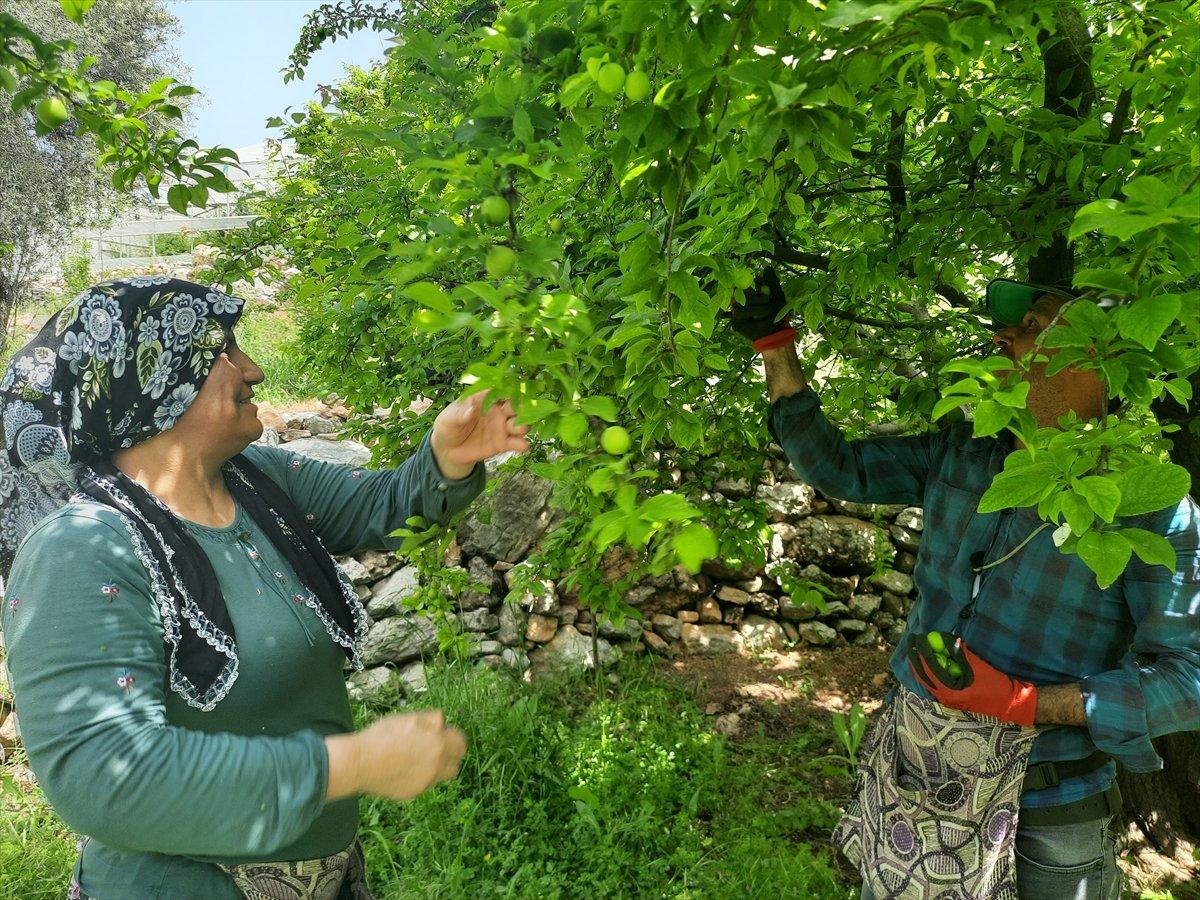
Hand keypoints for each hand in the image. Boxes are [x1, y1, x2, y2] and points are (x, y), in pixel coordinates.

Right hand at [325, 710, 466, 801]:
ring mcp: (426, 782)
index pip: (461, 743)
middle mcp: (437, 765)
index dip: (452, 736)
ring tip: (416, 758)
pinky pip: (426, 784)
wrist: (361, 764)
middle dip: (449, 755)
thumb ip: (432, 720)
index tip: (442, 734)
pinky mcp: (414, 792)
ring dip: (436, 767)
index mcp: (439, 744)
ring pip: (442, 775)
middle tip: (433, 747)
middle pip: (456, 763)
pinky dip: (420, 777)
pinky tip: (403, 768)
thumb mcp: (410, 718)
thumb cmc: (383, 736)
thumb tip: (442, 724)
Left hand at [431, 389, 530, 478]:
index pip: (500, 390)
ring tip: (517, 429)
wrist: (448, 451)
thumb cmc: (448, 427)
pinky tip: (522, 446)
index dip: (510, 389)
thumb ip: (459, 414)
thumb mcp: (448, 419)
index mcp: (485, 398)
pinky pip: (516, 443)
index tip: (517, 391)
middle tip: (523, 411)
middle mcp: (497, 410)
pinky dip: (522, 444)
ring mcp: (502, 427)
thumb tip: (470, 408)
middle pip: (515, 405)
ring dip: (523, 425)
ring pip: (520, 423)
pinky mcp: (503, 443)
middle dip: (522, 407)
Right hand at [730, 267, 796, 351]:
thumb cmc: (776, 312)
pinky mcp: (735, 321)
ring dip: (759, 305)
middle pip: (743, 290)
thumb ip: (771, 281)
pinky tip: (759, 318)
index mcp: (748, 292)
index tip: (765, 289)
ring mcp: (737, 310)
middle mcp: (740, 300)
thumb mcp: (776, 294)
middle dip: (758, 295)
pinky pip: (741, 312)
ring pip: (743, 301)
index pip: (746, 282)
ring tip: (767, 310)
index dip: (755, 285)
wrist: (776, 330)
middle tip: (767, 300)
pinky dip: (754, 313)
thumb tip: (767, 267)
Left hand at [907, 632, 1037, 726]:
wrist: (1011, 704)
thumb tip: (948, 639)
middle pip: (923, 675)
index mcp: (949, 692)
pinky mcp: (952, 696)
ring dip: (923, 662)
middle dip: (916, 657)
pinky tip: (935, 657)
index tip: (918, 637)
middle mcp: (944, 697)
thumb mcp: (978, 667)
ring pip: (928, 678)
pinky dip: (934, 668)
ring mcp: (948, 698)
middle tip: (913, 640)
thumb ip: (962, 654)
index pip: (929, 669)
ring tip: (920, 646)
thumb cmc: (996, 686)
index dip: (922, 651)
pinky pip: (937, 681)